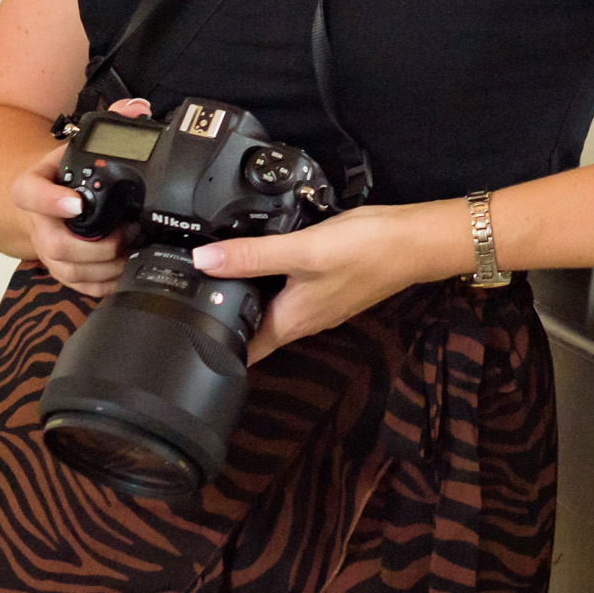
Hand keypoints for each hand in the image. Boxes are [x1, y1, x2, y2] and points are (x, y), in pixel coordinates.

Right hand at [9, 97, 151, 299]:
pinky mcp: (59, 270)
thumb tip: (137, 108)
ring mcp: (46, 251)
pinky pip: (78, 287)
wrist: (40, 197)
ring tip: (131, 250)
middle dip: (95, 246)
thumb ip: (107, 123)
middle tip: (126, 233)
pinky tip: (124, 271)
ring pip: (69, 271)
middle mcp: (36, 223)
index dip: (50, 202)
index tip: (76, 204)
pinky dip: (103, 284)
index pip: (30, 194)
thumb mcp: (77, 144)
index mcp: (32, 187)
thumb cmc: (63, 172)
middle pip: (55, 245)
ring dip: (104, 267)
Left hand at [191, 199, 469, 361]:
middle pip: (254, 329)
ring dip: (247, 297)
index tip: (179, 336)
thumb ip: (252, 256)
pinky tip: (261, 254)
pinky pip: (289, 290)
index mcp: (290, 322)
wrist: (414, 241)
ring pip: (271, 308)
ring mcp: (317, 304)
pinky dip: (270, 278)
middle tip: (184, 299)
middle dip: (223, 318)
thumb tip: (201, 260)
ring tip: (213, 274)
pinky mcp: (328, 284)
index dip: (211, 348)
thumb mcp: (302, 250)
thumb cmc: (363, 250)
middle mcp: (302, 320)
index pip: (242, 351)